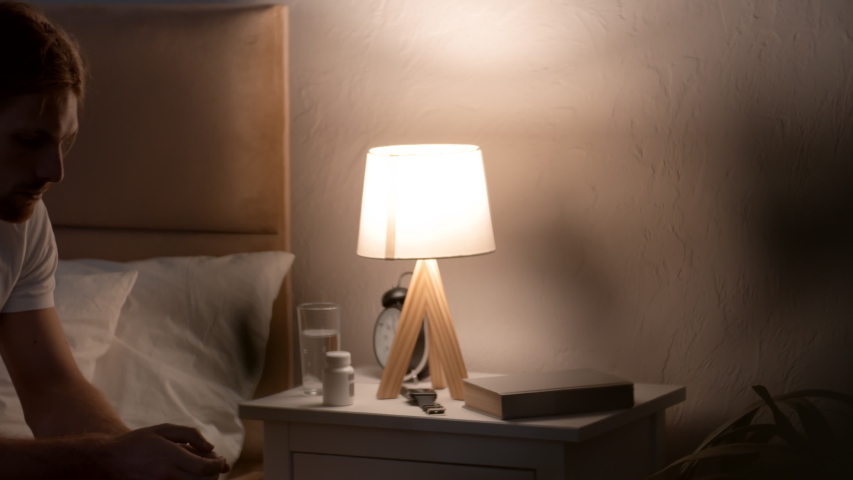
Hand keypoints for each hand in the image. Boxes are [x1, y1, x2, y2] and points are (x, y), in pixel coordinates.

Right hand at [102, 423, 229, 479]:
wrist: (110, 461)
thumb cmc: (138, 442)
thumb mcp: (164, 430)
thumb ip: (191, 435)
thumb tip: (211, 447)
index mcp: (170, 457)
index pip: (205, 468)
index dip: (218, 465)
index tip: (221, 460)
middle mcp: (167, 476)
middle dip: (215, 474)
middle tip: (216, 465)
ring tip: (203, 470)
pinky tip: (191, 475)